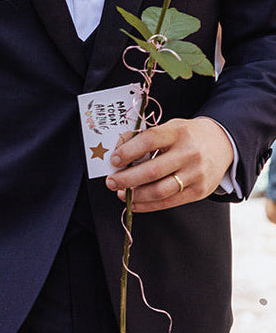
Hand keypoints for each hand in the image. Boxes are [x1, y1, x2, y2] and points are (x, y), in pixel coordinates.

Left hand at [105, 116, 233, 211]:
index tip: (114, 160)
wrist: (222, 143)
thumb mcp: (169, 127)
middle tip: (111, 182)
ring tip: (121, 193)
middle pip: (152, 171)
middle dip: (126, 179)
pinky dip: (148, 205)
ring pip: (160, 191)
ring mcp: (195, 174)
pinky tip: (135, 203)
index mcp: (177, 132)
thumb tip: (118, 152)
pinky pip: (169, 202)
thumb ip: (146, 137)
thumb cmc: (187, 135)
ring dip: (136, 195)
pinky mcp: (200, 191)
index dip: (128, 151)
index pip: (149, 141)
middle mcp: (188, 153)